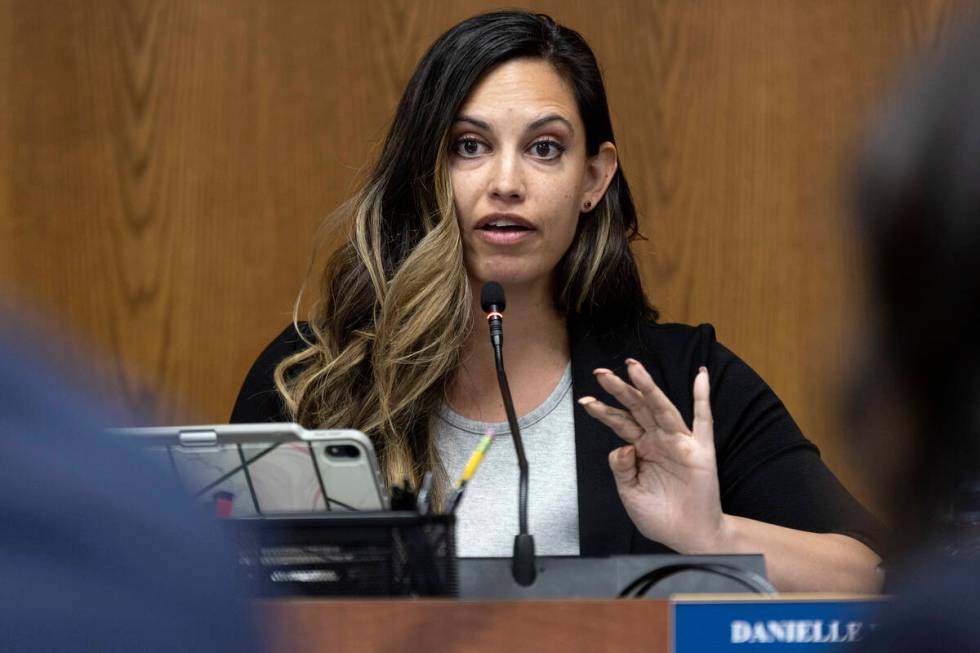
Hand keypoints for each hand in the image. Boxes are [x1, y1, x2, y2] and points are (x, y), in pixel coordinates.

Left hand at [578, 359, 725, 552]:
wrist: (689, 536)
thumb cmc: (660, 515)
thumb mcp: (629, 493)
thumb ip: (621, 469)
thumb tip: (621, 446)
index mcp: (641, 448)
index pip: (620, 422)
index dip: (603, 411)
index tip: (585, 400)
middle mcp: (659, 440)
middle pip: (636, 408)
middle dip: (619, 390)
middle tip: (601, 374)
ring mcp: (679, 442)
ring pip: (662, 408)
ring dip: (648, 387)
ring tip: (634, 368)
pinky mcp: (700, 450)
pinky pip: (703, 420)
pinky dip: (703, 397)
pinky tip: (700, 376)